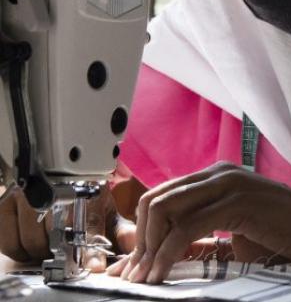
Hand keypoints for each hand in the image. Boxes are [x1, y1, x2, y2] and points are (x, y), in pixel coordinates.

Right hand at [0, 185, 136, 270]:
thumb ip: (121, 230)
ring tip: (49, 239)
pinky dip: (20, 248)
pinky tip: (31, 238)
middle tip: (66, 246)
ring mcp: (26, 197)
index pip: (88, 225)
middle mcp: (53, 191)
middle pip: (55, 240)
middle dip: (62, 250)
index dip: (91, 249)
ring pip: (31, 244)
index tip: (94, 265)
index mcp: (85, 191)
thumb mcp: (105, 209)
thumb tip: (134, 245)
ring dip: (41, 250)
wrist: (55, 169)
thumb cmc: (83, 193)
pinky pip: (10, 243)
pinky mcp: (5, 204)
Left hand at [109, 162, 290, 283]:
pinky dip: (167, 254)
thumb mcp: (235, 237)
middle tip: (134, 277)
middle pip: (155, 200)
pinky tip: (164, 274)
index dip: (140, 234)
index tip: (132, 268)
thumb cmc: (287, 238)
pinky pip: (187, 227)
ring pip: (165, 209)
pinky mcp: (238, 201)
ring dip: (148, 249)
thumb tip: (159, 258)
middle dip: (139, 242)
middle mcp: (219, 173)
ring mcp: (229, 183)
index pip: (161, 197)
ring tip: (146, 279)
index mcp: (217, 176)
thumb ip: (201, 240)